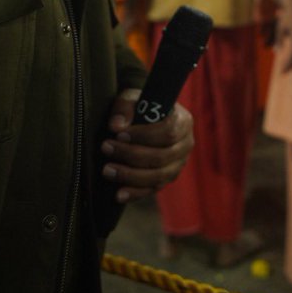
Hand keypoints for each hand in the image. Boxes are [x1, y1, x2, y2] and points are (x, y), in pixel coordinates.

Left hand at [99, 88, 193, 202]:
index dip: (143, 135)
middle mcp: (185, 144)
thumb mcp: (132, 98)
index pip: (168, 131)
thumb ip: (124, 108)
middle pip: (162, 156)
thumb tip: (116, 126)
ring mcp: (178, 164)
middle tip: (106, 148)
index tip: (119, 134)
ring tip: (107, 170)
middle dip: (131, 155)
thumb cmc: (140, 107)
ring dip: (130, 175)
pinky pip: (153, 189)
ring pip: (158, 176)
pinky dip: (136, 193)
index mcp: (183, 121)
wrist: (145, 119)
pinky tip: (118, 194)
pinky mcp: (167, 179)